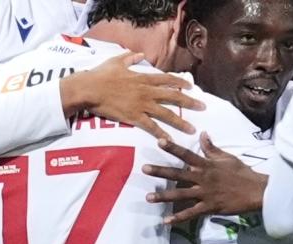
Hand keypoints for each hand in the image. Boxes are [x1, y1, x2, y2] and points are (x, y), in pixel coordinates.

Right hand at [62, 52, 204, 140]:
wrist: (89, 88)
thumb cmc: (100, 75)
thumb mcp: (116, 61)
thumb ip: (130, 57)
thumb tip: (140, 54)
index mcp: (143, 78)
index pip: (167, 80)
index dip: (181, 83)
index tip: (191, 86)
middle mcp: (146, 91)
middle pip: (173, 97)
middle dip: (190, 102)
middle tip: (203, 107)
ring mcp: (141, 105)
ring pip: (166, 114)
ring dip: (181, 122)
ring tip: (193, 129)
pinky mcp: (134, 117)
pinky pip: (151, 127)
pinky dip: (162, 134)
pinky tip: (171, 141)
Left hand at [143, 133, 268, 225]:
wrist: (256, 191)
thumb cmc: (242, 173)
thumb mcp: (227, 157)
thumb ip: (212, 148)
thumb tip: (203, 134)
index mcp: (207, 165)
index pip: (187, 154)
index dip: (173, 148)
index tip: (159, 141)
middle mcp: (203, 178)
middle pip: (178, 174)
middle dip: (161, 171)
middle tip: (144, 169)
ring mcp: (205, 193)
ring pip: (181, 194)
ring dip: (164, 196)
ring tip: (148, 197)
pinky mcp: (209, 207)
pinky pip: (191, 213)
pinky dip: (178, 218)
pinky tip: (166, 221)